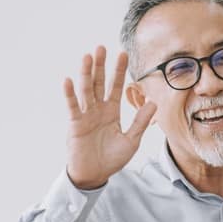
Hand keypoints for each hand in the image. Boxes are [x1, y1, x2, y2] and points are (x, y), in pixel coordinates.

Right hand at [63, 46, 155, 189]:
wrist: (95, 174)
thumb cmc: (111, 159)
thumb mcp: (131, 140)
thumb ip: (140, 122)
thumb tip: (154, 103)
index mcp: (111, 112)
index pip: (115, 87)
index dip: (119, 71)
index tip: (122, 53)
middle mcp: (98, 109)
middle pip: (98, 83)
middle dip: (101, 66)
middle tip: (102, 47)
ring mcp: (85, 115)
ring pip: (86, 90)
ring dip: (86, 73)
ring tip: (87, 56)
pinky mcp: (75, 124)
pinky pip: (72, 107)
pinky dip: (70, 94)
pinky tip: (68, 80)